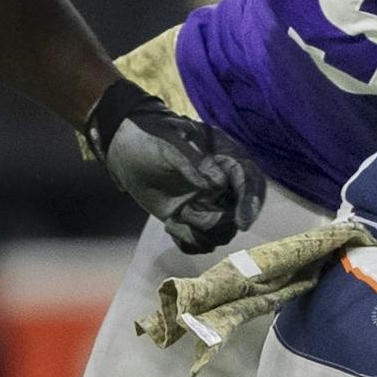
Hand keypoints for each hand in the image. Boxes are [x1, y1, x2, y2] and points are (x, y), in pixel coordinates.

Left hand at [84, 80, 266, 252]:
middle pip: (239, 213)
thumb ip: (195, 161)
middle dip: (219, 221)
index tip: (242, 223)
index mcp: (227, 159)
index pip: (250, 182)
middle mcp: (224, 185)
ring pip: (221, 231)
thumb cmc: (151, 135)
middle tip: (189, 214)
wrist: (125, 148)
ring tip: (176, 216)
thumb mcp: (171, 141)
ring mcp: (207, 204)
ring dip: (200, 231)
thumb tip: (218, 185)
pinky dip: (188, 240)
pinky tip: (171, 225)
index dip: (250, 203)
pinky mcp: (189, 219)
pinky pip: (199, 241)